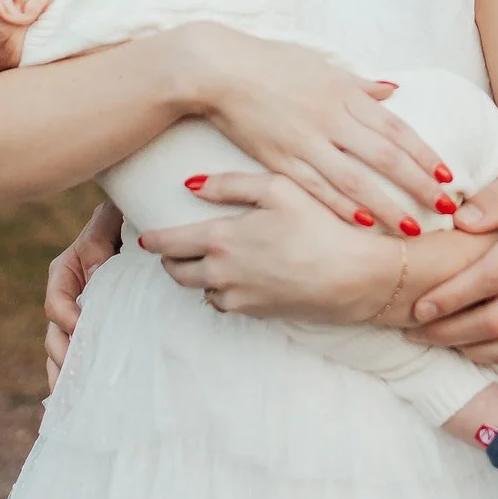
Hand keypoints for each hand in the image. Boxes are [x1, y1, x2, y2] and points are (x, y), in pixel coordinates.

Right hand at [44, 202, 122, 390]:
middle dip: (62, 360)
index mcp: (66, 271)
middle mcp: (69, 298)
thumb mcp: (109, 221)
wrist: (143, 221)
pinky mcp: (98, 331)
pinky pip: (82, 358)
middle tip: (74, 382)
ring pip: (63, 353)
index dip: (66, 318)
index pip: (57, 301)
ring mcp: (82, 317)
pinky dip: (78, 382)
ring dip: (65, 379)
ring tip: (70, 406)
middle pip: (55, 336)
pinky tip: (79, 408)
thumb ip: (96, 245)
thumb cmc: (125, 215)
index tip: (80, 329)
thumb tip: (94, 275)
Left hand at [140, 171, 403, 321]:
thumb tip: (191, 184)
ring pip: (201, 290)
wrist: (354, 276)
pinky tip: (239, 275)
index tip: (143, 235)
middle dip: (169, 260)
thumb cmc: (319, 224)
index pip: (168, 244)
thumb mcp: (278, 189)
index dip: (152, 240)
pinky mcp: (256, 314)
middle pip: (176, 273)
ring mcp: (238, 298)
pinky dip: (223, 290)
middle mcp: (221, 274)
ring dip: (198, 276)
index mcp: (221, 240)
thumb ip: (230, 184)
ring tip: (208, 259)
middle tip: (172, 247)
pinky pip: (225, 303)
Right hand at [177, 23, 444, 230]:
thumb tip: (394, 90)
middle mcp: (331, 119)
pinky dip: (343, 208)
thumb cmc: (272, 63)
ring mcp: (306, 142)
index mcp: (345, 94)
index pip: (396, 128)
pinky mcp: (280, 161)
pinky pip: (318, 190)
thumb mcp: (322, 65)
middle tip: (447, 208)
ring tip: (412, 229)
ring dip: (387, 206)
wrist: (219, 70)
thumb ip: (359, 84)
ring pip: (355, 180)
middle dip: (418, 185)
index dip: (424, 154)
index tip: (449, 175)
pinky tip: (364, 225)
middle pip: (385, 157)